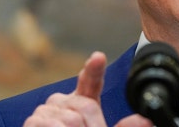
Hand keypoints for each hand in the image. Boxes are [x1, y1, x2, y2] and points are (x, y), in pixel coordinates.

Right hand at [23, 52, 153, 126]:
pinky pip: (52, 124)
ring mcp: (46, 111)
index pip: (90, 82)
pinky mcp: (32, 122)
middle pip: (84, 106)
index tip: (98, 57)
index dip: (94, 70)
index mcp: (84, 104)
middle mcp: (63, 103)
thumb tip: (146, 121)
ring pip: (71, 119)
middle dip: (93, 126)